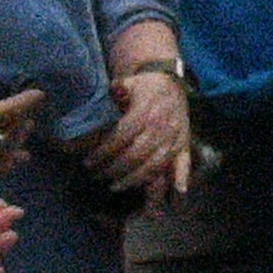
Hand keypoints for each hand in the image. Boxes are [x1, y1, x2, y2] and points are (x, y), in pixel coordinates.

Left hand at [88, 65, 197, 203]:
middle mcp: (162, 126)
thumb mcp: (128, 83)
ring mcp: (175, 136)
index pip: (122, 136)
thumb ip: (114, 91)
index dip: (104, 151)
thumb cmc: (143, 86)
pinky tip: (178, 191)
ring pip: (155, 163)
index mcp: (146, 112)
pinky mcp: (184, 142)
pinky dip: (182, 176)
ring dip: (135, 178)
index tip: (89, 161)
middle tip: (98, 175)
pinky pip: (184, 161)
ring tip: (116, 186)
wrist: (170, 82)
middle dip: (114, 168)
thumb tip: (103, 95)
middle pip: (136, 154)